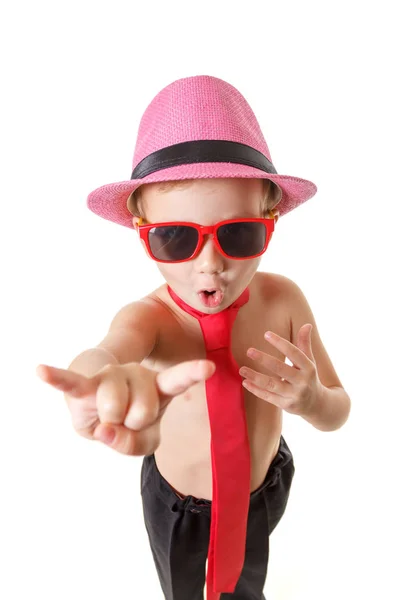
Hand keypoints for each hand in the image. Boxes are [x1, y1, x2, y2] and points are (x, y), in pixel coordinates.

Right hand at [36, 359, 215, 455]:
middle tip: (126, 420)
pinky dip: (55, 378)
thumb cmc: (125, 423)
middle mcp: (136, 374)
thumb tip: (106, 429)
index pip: (177, 379)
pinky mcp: (84, 385)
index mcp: (157, 386)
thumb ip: (132, 444)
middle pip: (143, 411)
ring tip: (109, 415)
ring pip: (117, 409)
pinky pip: (70, 383)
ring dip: (111, 423)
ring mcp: (110, 376)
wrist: (96, 408)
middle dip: (133, 426)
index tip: (209, 367)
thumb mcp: (142, 443)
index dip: (193, 373)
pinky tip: (41, 371)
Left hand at [238, 324, 322, 416]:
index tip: (266, 334)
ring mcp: (294, 395)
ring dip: (255, 376)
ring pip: (272, 385)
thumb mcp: (310, 361)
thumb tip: (307, 325)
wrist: (317, 405)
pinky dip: (256, 390)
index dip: (280, 343)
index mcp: (309, 368)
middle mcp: (302, 381)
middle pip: (281, 369)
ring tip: (242, 369)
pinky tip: (245, 382)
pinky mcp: (286, 405)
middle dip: (264, 359)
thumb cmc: (309, 377)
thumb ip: (305, 344)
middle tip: (249, 350)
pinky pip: (268, 397)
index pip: (294, 353)